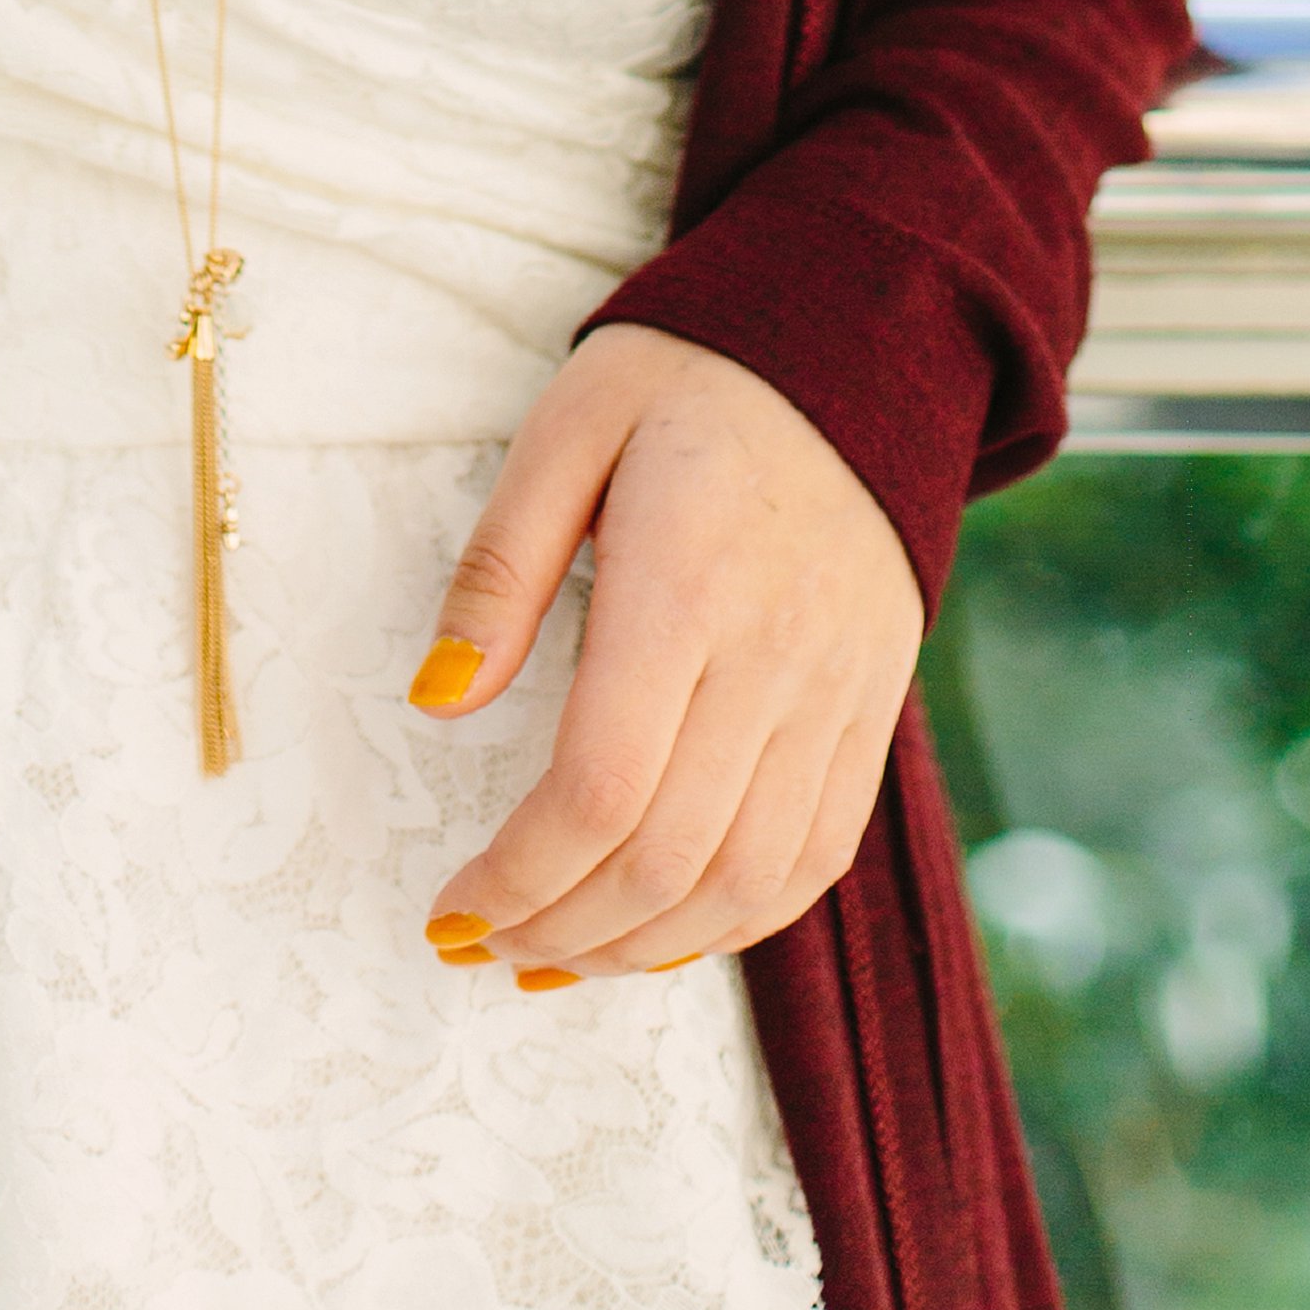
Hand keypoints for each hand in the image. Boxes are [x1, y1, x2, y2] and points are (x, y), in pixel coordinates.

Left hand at [414, 324, 923, 985]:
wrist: (857, 351)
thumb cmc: (688, 382)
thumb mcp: (570, 426)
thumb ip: (501, 567)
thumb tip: (438, 701)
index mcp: (684, 586)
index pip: (601, 787)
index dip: (518, 875)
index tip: (449, 907)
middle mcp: (775, 657)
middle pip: (669, 859)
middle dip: (560, 929)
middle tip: (479, 944)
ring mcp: (837, 696)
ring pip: (747, 884)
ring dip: (640, 949)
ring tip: (554, 958)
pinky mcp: (870, 714)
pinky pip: (816, 857)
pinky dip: (735, 923)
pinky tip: (658, 935)